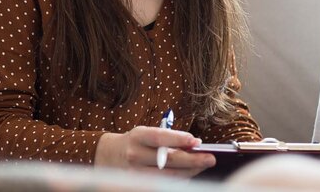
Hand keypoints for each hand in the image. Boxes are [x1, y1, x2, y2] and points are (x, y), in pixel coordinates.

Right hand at [94, 126, 215, 177]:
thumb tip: (194, 144)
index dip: (178, 139)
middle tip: (210, 158)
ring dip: (190, 172)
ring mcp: (136, 174)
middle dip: (193, 160)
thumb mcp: (146, 134)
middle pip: (168, 161)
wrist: (109, 156)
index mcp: (137, 137)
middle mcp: (135, 155)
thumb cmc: (135, 143)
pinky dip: (179, 181)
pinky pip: (163, 185)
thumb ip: (167, 138)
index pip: (159, 138)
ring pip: (169, 177)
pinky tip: (188, 176)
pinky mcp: (138, 186)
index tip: (196, 141)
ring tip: (202, 166)